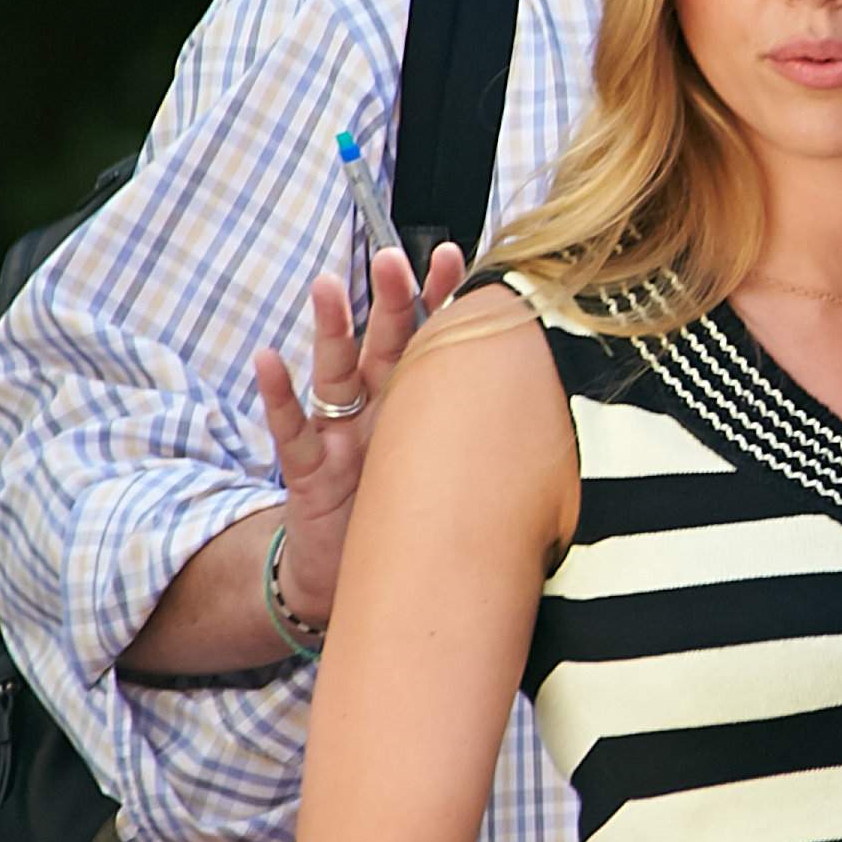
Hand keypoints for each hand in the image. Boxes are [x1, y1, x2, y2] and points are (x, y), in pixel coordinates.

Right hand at [251, 243, 466, 625]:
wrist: (357, 586)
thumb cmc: (414, 523)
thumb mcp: (457, 479)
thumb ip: (493, 446)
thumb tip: (572, 417)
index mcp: (423, 409)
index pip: (436, 344)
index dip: (442, 300)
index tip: (457, 256)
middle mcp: (382, 413)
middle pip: (386, 346)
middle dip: (389, 300)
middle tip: (392, 257)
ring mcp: (342, 438)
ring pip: (336, 375)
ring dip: (330, 331)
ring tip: (326, 287)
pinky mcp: (310, 474)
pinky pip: (292, 431)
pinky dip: (278, 396)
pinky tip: (268, 359)